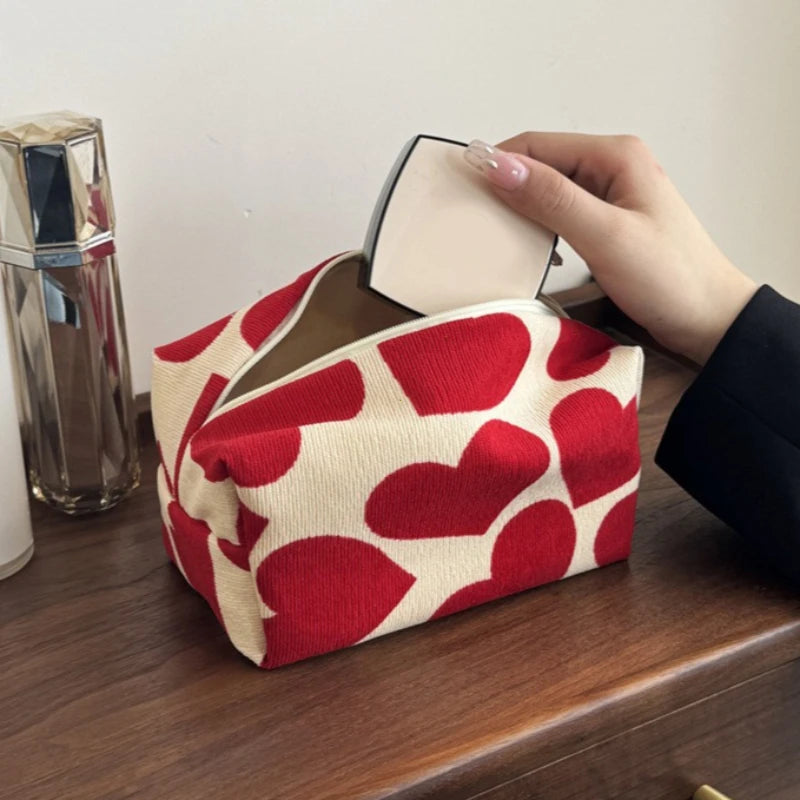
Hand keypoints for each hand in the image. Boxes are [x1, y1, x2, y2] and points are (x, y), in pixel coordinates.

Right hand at [463, 133, 756, 364]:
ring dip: (521, 211)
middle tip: (477, 222)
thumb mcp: (605, 236)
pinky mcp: (608, 223)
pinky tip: (534, 251)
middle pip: (541, 165)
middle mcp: (612, 167)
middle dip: (506, 189)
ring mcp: (611, 195)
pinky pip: (561, 214)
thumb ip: (551, 199)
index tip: (462, 193)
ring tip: (500, 239)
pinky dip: (541, 228)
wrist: (709, 320)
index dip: (497, 165)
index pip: (537, 146)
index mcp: (616, 156)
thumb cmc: (670, 279)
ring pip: (548, 191)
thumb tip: (497, 166)